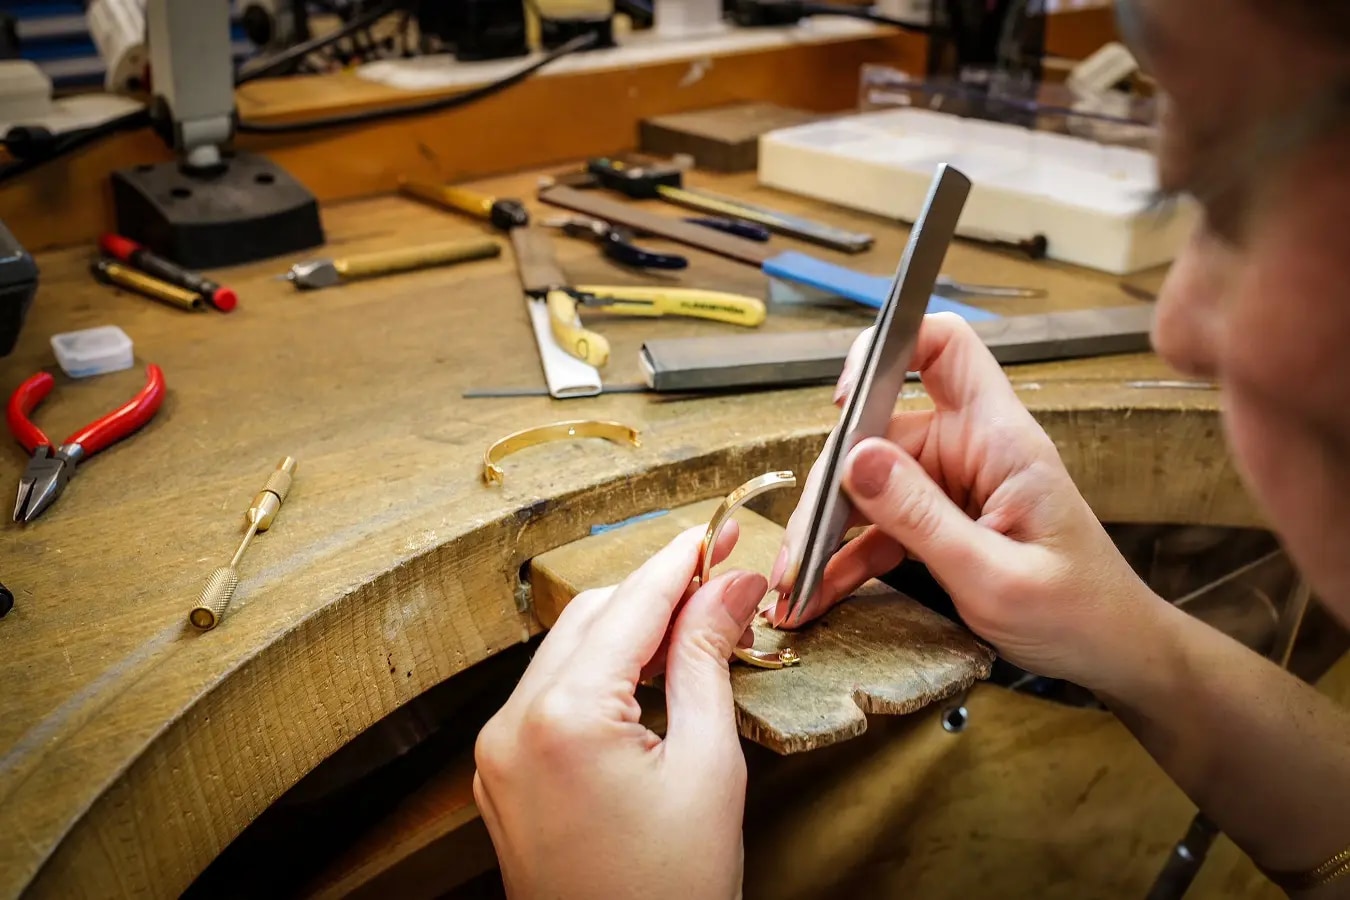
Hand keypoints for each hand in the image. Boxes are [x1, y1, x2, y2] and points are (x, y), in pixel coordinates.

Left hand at [473, 523, 766, 899]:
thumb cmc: (671, 893)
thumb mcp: (707, 768)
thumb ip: (705, 661)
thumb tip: (728, 589)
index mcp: (561, 719)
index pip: (630, 605)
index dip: (682, 561)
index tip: (722, 534)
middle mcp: (512, 727)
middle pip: (592, 617)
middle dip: (656, 592)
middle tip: (721, 580)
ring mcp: (499, 755)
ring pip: (567, 651)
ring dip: (629, 631)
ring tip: (695, 629)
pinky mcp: (502, 779)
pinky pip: (550, 695)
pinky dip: (599, 673)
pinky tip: (647, 676)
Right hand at [770, 312, 1157, 688]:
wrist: (1115, 654)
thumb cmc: (1079, 613)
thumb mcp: (994, 576)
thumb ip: (922, 518)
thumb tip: (854, 458)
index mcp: (998, 439)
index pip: (944, 347)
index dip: (889, 350)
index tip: (845, 403)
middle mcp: (971, 449)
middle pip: (881, 430)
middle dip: (830, 485)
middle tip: (798, 551)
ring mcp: (954, 485)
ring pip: (869, 482)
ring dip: (827, 531)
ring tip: (794, 585)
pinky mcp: (942, 521)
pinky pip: (880, 526)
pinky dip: (846, 557)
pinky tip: (817, 594)